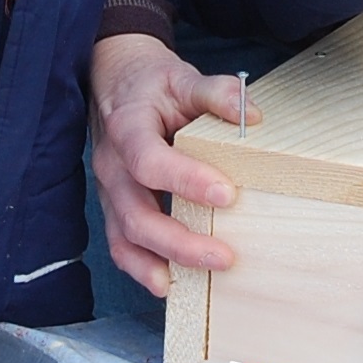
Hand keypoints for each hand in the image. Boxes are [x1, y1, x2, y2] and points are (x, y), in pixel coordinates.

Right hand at [89, 33, 247, 298]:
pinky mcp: (116, 208)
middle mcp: (112, 166)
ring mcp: (110, 192)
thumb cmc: (151, 85)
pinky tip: (171, 285)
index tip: (226, 194)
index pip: (149, 161)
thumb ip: (216, 93)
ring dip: (165, 261)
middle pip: (136, 214)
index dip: (185, 180)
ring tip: (204, 275)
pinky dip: (143, 269)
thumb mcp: (183, 77)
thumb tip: (252, 115)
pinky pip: (121, 246)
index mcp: (127, 128)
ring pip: (126, 238)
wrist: (115, 84)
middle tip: (225, 255)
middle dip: (180, 241)